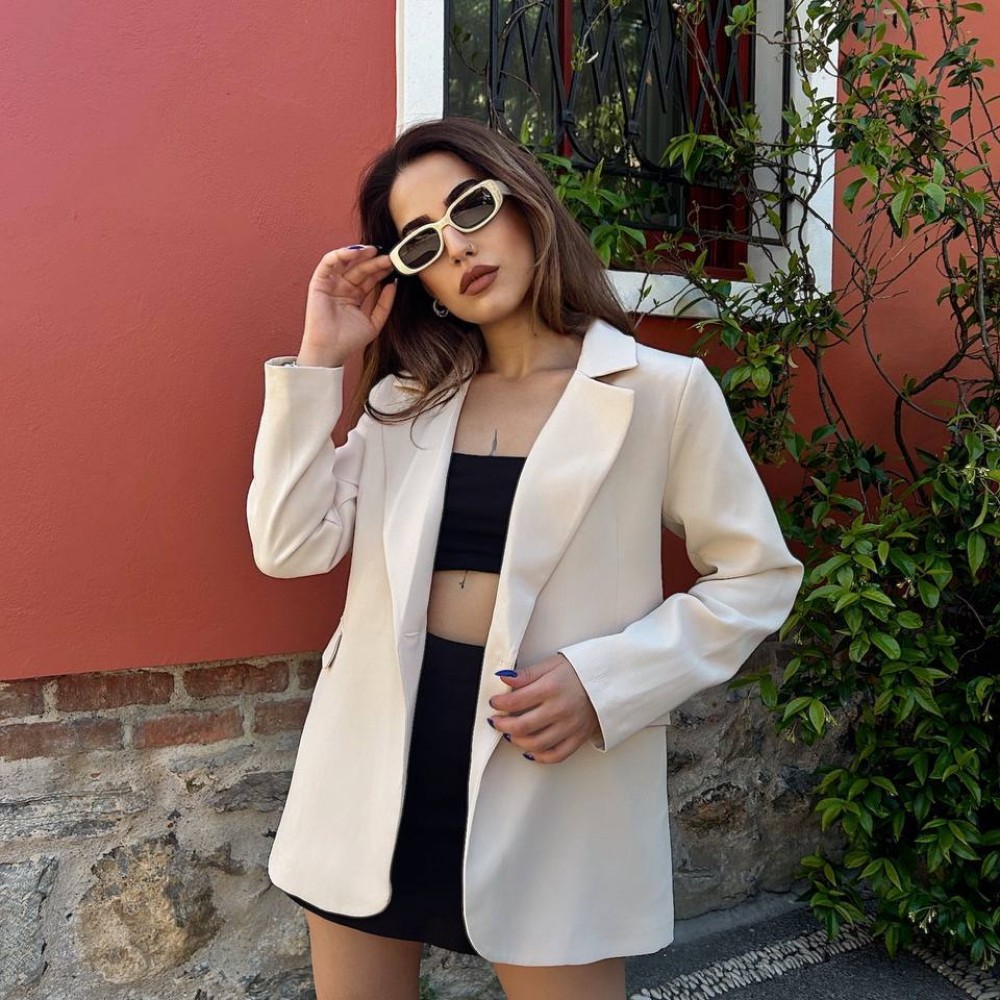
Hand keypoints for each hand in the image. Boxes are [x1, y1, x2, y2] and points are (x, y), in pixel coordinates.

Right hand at [298, 245, 396, 366]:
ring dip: (359, 255)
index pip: (371, 278)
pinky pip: (328, 263)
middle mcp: (344, 287)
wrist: (330, 350)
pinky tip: (354, 253)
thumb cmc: (349, 340)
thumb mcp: (375, 322)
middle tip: (389, 257)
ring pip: (346, 262)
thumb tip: (394, 284)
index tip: (396, 264)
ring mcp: (332, 284)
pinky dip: (340, 255)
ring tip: (374, 251)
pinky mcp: (319, 282)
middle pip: (361, 269)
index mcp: (356, 295)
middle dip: (375, 262)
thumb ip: (385, 304)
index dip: (382, 270)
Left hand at [488, 653, 600, 762]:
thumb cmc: (581, 670)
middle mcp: (560, 710)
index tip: (494, 703)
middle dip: (502, 725)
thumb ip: (527, 674)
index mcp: (551, 688)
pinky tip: (530, 751)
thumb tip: (504, 679)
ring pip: (536, 744)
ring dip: (517, 741)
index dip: (499, 703)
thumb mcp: (552, 664)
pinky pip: (556, 755)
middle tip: (495, 721)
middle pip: (522, 726)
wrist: (611, 679)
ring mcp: (570, 726)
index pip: (516, 701)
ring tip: (510, 734)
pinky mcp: (578, 737)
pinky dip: (540, 757)